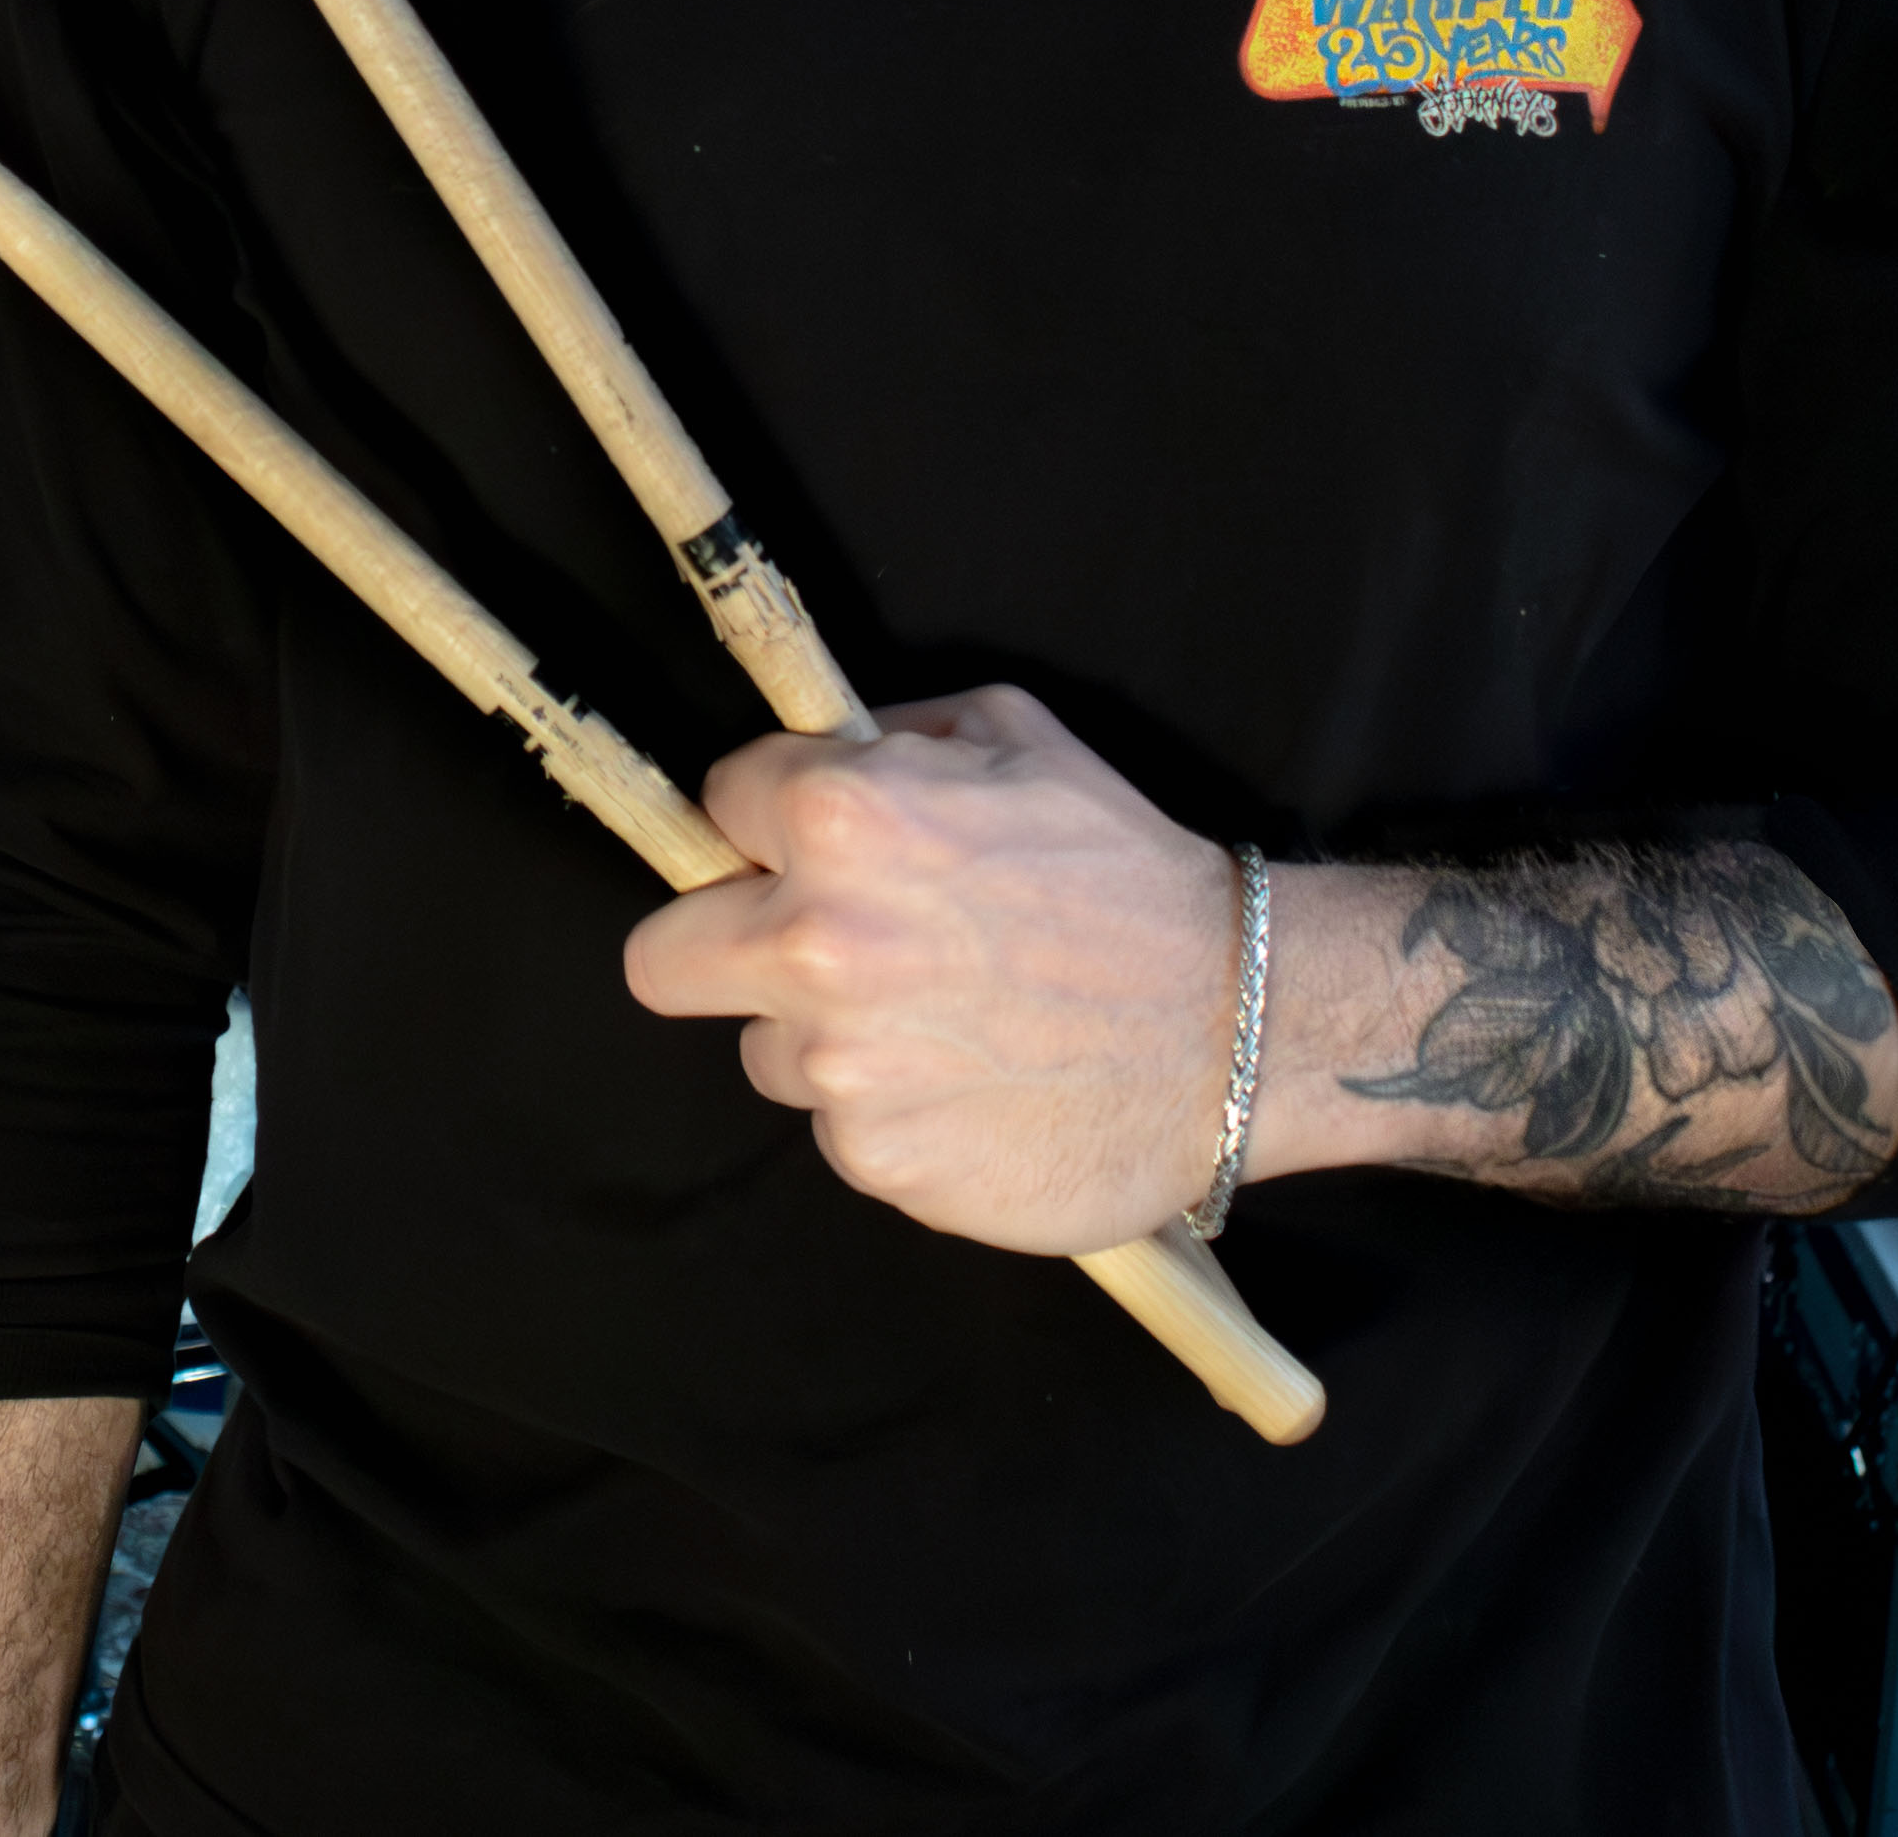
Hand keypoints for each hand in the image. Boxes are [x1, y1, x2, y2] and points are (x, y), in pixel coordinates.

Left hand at [621, 684, 1234, 1254]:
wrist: (1236, 1025)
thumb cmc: (1126, 868)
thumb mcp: (1010, 733)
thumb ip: (888, 736)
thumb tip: (814, 752)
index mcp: (839, 817)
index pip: (717, 806)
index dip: (769, 821)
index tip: (813, 842)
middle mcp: (816, 944)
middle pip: (661, 960)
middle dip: (720, 943)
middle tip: (803, 947)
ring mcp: (843, 1069)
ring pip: (764, 1051)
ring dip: (822, 1036)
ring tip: (936, 1019)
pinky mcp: (882, 1164)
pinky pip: (838, 1130)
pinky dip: (890, 1112)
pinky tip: (973, 1084)